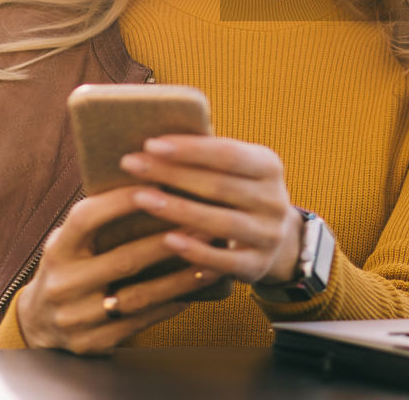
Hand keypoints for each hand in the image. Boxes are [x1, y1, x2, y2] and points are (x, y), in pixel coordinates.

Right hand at [16, 186, 224, 353]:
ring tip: (212, 262)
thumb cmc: (71, 267)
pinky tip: (194, 291)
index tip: (158, 186)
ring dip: (180, 278)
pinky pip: (140, 321)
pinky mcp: (92, 343)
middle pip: (123, 260)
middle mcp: (63, 284)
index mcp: (57, 250)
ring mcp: (76, 317)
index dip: (120, 202)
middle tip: (206, 225)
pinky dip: (170, 304)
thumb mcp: (71, 242)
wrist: (39, 326)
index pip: (86, 219)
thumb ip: (99, 220)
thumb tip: (152, 180)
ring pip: (139, 296)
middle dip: (169, 242)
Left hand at [121, 135, 304, 286]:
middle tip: (132, 164)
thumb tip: (153, 143)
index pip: (228, 153)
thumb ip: (207, 157)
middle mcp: (274, 200)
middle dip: (171, 174)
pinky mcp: (258, 265)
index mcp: (269, 166)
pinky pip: (225, 261)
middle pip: (219, 186)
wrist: (276, 239)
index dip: (189, 149)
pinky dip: (197, 250)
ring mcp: (269, 234)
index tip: (150, 144)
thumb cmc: (237, 193)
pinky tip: (168, 240)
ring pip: (221, 222)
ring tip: (140, 197)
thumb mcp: (236, 170)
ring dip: (178, 209)